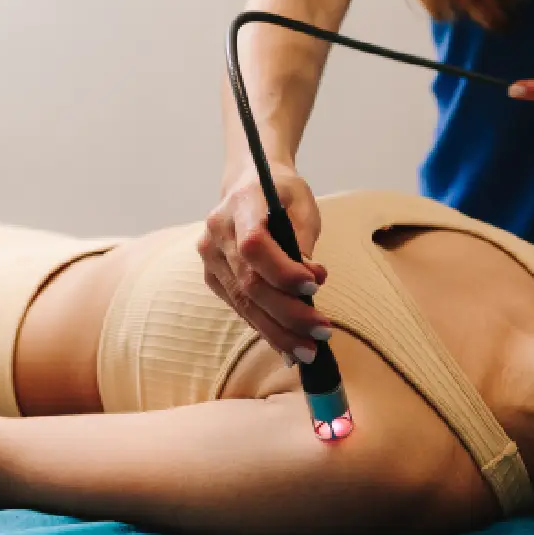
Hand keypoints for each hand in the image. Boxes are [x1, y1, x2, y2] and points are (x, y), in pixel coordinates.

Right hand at [198, 166, 329, 364]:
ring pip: (244, 303)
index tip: (315, 286)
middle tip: (323, 331)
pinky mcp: (213, 278)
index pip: (253, 245)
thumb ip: (304, 239)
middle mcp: (216, 234)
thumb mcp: (302, 203)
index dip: (283, 271)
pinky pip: (240, 308)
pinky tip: (289, 347)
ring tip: (310, 350)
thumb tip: (312, 282)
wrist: (247, 184)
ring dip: (279, 331)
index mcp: (240, 205)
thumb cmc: (281, 192)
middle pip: (250, 283)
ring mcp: (210, 258)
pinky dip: (266, 328)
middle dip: (289, 313)